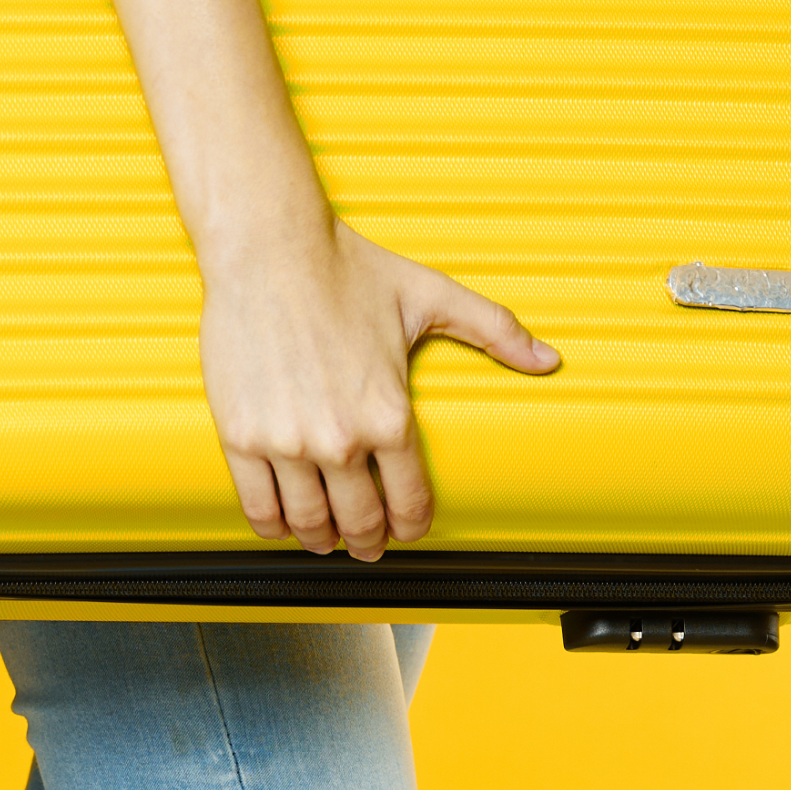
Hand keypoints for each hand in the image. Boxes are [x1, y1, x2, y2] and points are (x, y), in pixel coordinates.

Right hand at [200, 212, 560, 558]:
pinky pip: (259, 506)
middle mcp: (340, 437)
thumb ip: (494, 329)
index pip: (410, 503)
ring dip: (322, 540)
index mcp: (389, 414)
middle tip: (367, 543)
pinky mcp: (242, 435)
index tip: (406, 529)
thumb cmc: (343, 267)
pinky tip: (281, 521)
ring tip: (325, 536)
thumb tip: (547, 358)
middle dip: (369, 542)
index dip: (412, 526)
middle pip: (360, 524)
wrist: (267, 246)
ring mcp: (288, 441)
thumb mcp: (429, 295)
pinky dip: (273, 526)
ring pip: (310, 524)